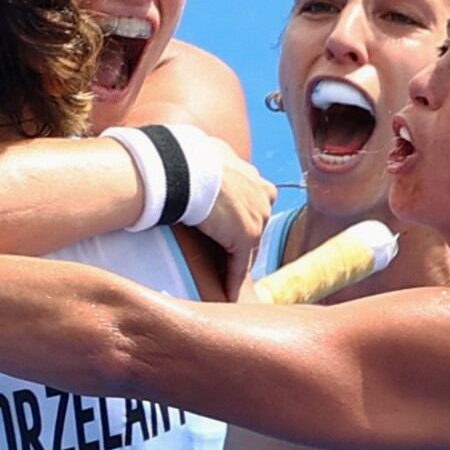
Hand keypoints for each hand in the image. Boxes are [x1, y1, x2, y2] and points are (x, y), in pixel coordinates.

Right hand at [203, 147, 277, 291]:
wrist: (186, 166)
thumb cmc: (189, 158)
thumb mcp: (210, 154)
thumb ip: (215, 163)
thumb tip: (198, 154)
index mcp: (256, 178)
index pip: (253, 206)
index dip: (242, 221)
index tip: (231, 231)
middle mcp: (263, 198)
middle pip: (254, 228)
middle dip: (243, 243)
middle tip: (228, 259)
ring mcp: (256, 218)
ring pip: (248, 249)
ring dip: (237, 264)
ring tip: (226, 280)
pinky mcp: (245, 237)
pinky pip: (239, 264)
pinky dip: (232, 281)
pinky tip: (226, 294)